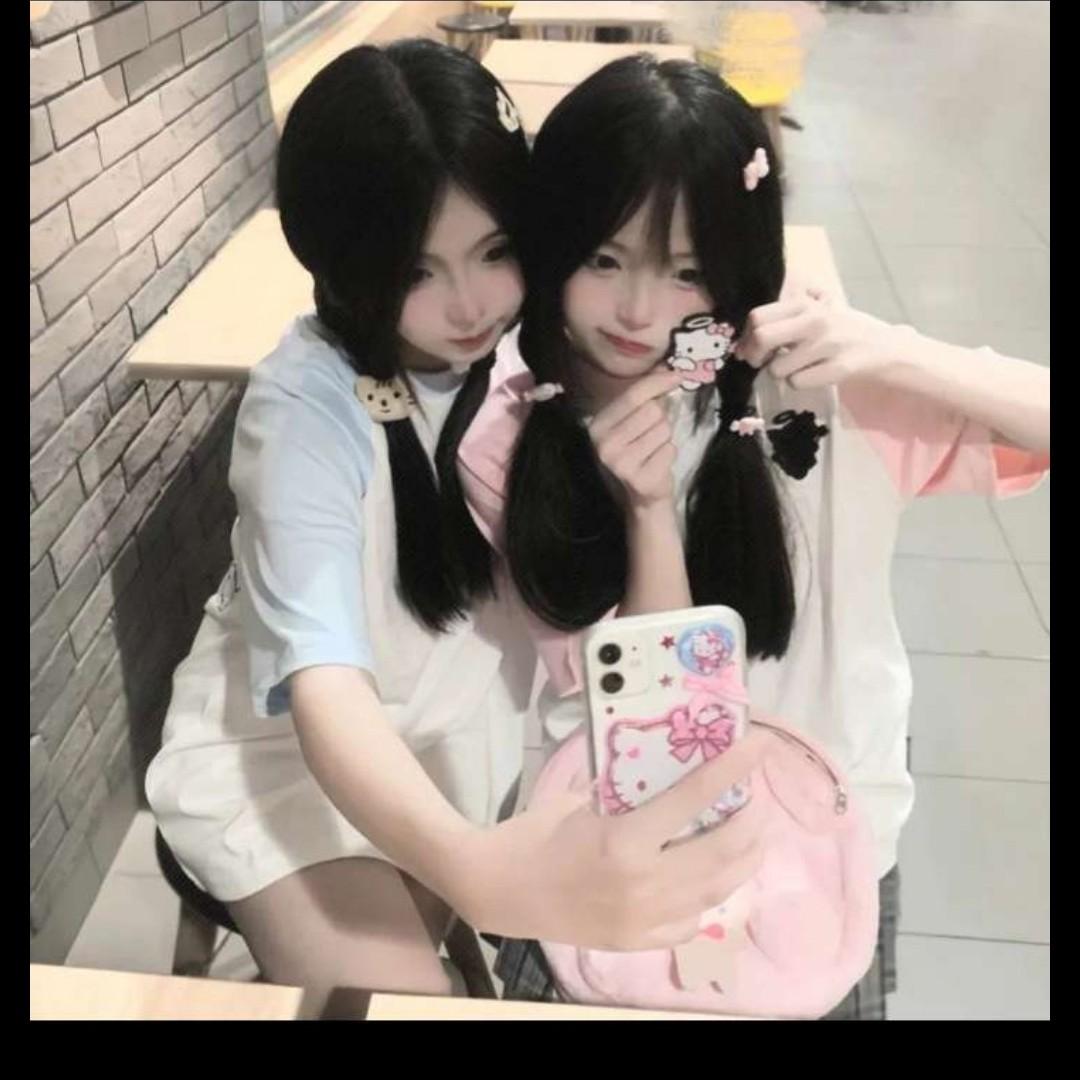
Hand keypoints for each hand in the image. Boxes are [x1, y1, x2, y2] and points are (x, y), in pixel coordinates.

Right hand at [455, 727, 772, 950]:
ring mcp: (644, 921)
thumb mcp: (579, 799)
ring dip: (744, 858)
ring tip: (752, 832)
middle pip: (722, 851)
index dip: (732, 768)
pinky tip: (714, 876)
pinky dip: (711, 896)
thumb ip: (626, 790)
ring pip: (718, 889)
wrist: (497, 891)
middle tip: (756, 794)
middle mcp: (643, 885)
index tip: (759, 745)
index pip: (694, 798)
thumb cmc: (533, 834)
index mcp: (624, 841)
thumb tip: (668, 768)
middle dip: (751, 819)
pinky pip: (692, 921)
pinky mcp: (638, 943)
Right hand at [587, 369, 684, 513]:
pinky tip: (656, 464)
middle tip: (652, 434)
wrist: (641, 496)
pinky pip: (669, 450)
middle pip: (652, 411)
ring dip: (666, 438)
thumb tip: (665, 367)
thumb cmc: (640, 452)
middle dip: (661, 419)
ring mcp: (619, 463)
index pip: (633, 395)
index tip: (677, 376)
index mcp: (598, 425)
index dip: (658, 382)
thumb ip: (645, 395)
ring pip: (663, 430)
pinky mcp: (639, 479)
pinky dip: (669, 454)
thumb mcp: (634, 421)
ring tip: (653, 451)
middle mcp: (604, 443)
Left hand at [735, 291, 911, 390]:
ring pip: (777, 369)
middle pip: (762, 338)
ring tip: (797, 367)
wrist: (884, 346)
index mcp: (805, 304)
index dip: (746, 337)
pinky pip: (797, 383)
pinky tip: (813, 374)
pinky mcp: (839, 368)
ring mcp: (828, 344)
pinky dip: (799, 383)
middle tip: (759, 363)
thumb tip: (742, 345)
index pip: (758, 317)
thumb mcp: (814, 313)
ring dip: (780, 373)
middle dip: (753, 356)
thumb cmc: (840, 330)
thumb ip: (781, 321)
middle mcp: (815, 321)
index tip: (748, 348)